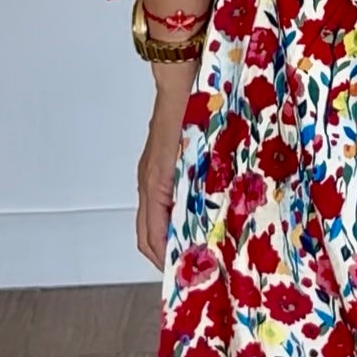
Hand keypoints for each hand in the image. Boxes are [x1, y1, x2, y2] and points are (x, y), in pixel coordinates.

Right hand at [136, 67, 192, 269]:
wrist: (180, 81)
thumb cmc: (190, 113)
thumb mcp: (197, 156)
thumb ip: (198, 187)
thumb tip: (208, 222)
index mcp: (155, 185)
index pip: (151, 237)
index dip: (164, 260)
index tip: (182, 276)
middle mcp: (149, 183)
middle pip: (148, 233)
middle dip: (165, 254)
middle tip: (191, 269)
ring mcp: (152, 174)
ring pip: (154, 217)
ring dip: (170, 235)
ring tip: (196, 247)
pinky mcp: (161, 165)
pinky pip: (162, 200)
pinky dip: (172, 215)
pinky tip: (196, 215)